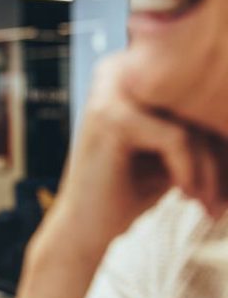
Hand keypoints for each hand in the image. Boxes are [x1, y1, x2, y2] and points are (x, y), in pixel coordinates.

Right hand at [42, 53, 227, 264]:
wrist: (84, 228)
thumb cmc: (129, 189)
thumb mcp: (170, 148)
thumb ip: (197, 122)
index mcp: (128, 70)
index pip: (195, 90)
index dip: (219, 131)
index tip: (226, 180)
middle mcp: (116, 70)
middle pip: (195, 102)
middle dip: (219, 151)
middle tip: (224, 196)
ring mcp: (110, 92)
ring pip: (190, 122)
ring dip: (210, 168)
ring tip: (209, 202)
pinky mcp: (113, 119)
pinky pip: (177, 138)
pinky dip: (190, 171)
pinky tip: (186, 195)